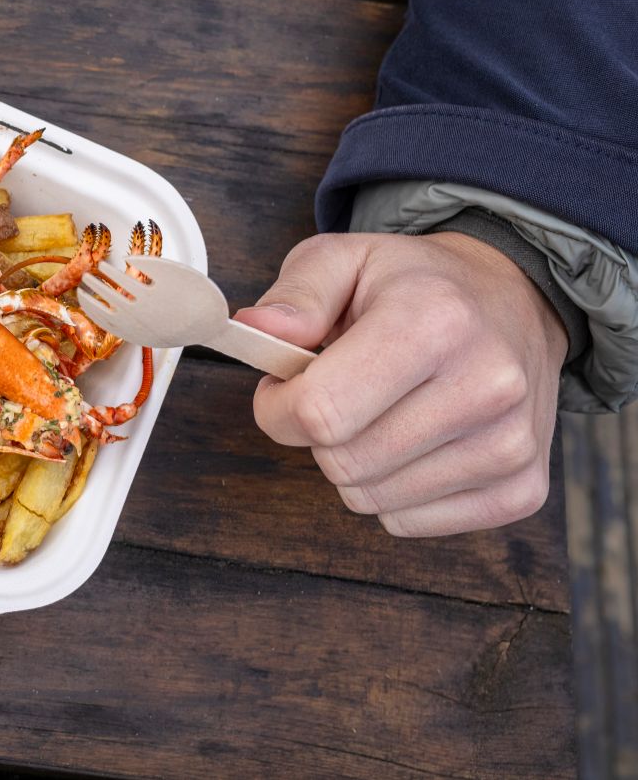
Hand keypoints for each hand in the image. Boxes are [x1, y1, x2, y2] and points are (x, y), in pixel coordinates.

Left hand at [239, 231, 565, 536]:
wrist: (513, 302)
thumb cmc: (416, 284)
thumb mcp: (345, 259)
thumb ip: (295, 295)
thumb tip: (258, 330)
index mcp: (435, 322)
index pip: (321, 412)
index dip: (278, 408)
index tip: (283, 385)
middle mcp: (486, 386)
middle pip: (343, 463)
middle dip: (316, 434)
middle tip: (336, 393)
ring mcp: (510, 445)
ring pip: (373, 499)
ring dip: (355, 463)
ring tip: (381, 409)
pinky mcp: (523, 489)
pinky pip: (411, 522)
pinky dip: (393, 490)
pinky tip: (414, 440)